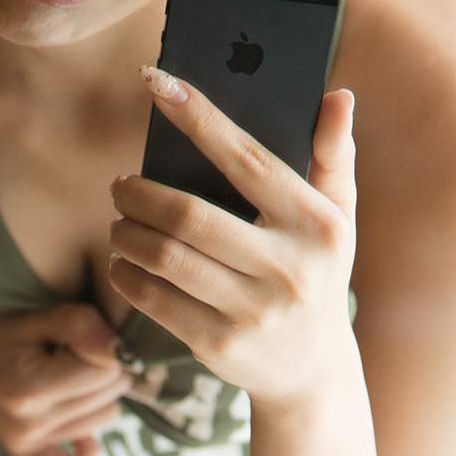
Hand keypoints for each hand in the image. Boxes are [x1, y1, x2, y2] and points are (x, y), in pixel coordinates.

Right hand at [0, 302, 138, 455]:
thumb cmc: (0, 324)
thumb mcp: (38, 315)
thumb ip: (81, 326)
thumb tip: (120, 352)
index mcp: (27, 390)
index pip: (106, 371)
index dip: (103, 345)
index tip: (80, 334)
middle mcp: (26, 426)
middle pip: (110, 395)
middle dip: (104, 367)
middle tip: (72, 352)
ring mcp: (24, 444)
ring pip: (105, 418)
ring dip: (98, 395)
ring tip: (67, 375)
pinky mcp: (25, 453)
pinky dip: (86, 453)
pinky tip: (82, 431)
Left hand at [108, 71, 358, 406]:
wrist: (311, 371)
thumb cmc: (316, 276)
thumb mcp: (337, 221)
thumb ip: (334, 158)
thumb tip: (336, 96)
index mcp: (316, 225)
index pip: (246, 159)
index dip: (198, 118)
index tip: (157, 84)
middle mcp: (287, 269)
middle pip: (188, 216)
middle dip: (139, 195)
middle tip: (120, 186)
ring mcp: (253, 311)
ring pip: (165, 259)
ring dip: (126, 234)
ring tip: (118, 223)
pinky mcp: (219, 345)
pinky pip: (156, 302)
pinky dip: (128, 277)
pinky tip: (123, 264)